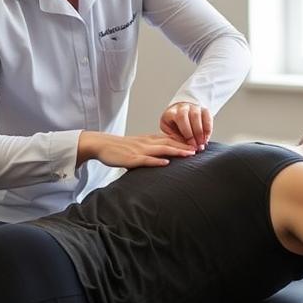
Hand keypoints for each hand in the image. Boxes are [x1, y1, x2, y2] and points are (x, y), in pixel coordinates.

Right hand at [77, 131, 196, 169]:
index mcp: (149, 140)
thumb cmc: (120, 148)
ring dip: (177, 151)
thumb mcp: (138, 146)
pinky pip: (146, 160)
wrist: (102, 144)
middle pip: (170, 142)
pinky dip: (157, 161)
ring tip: (190, 154)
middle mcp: (147, 143)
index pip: (170, 139)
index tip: (197, 145)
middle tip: (200, 149)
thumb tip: (163, 158)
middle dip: (186, 146)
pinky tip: (166, 163)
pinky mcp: (131, 159)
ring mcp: (139, 150)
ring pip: (161, 149)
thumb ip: (150, 150)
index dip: (184, 142)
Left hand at [160, 102, 211, 149]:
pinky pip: (208, 117)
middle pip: (190, 116)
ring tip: (202, 142)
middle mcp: (183, 107)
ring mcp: (193, 107)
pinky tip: (207, 137)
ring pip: (198, 116)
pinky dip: (208, 128)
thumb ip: (177, 138)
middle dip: (195, 132)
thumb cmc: (174, 126)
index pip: (180, 118)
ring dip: (201, 131)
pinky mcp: (203, 110)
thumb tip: (187, 148)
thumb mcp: (170, 132)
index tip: (191, 144)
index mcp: (171, 112)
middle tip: (197, 145)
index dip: (187, 132)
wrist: (180, 115)